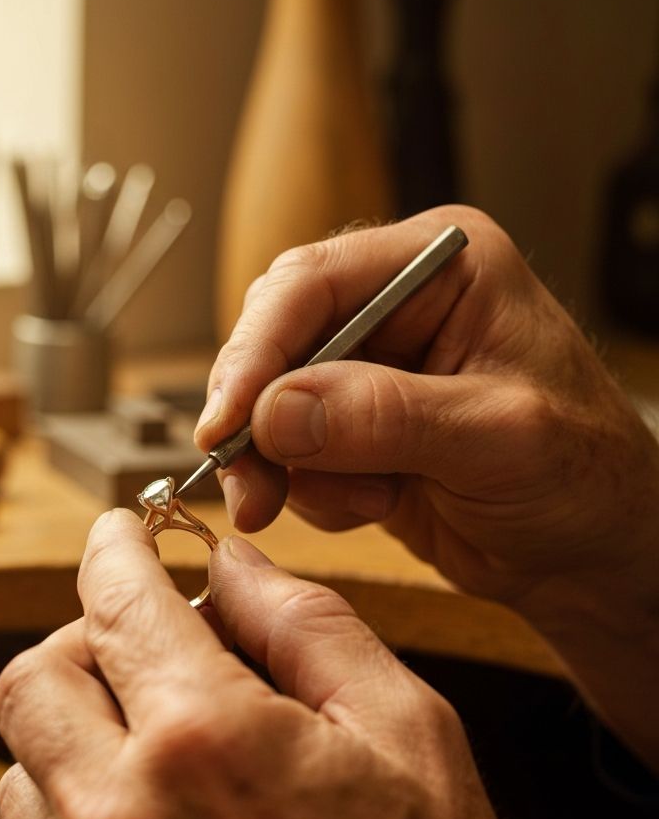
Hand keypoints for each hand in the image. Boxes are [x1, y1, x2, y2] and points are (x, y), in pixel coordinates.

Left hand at [0, 511, 544, 818]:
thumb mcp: (407, 732)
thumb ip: (307, 625)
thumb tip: (234, 568)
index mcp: (208, 743)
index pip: (115, 600)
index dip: (113, 546)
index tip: (121, 532)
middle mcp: (124, 818)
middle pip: (34, 673)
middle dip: (86, 634)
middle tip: (148, 639)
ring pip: (22, 753)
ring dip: (75, 716)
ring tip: (154, 725)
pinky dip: (73, 789)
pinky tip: (149, 797)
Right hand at [197, 206, 658, 636]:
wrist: (591, 552)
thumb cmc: (585, 477)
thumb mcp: (499, 438)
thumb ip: (386, 417)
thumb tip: (274, 411)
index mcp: (440, 266)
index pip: (312, 283)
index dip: (257, 351)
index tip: (226, 423)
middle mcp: (394, 306)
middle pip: (275, 341)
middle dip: (258, 420)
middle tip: (250, 486)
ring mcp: (369, 371)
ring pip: (270, 406)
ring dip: (290, 468)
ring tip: (363, 504)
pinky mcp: (351, 428)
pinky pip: (290, 454)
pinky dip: (313, 492)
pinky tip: (376, 506)